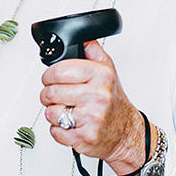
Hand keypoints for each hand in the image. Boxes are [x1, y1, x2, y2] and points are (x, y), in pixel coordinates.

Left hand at [39, 40, 146, 174]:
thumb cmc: (114, 103)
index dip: (49, 75)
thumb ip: (93, 51)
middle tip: (56, 96)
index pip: (59, 70)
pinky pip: (55, 132)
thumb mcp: (109, 71)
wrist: (126, 133)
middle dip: (48, 94)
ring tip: (66, 110)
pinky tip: (71, 125)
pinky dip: (59, 130)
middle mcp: (98, 96)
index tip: (51, 78)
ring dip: (53, 113)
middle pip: (51, 92)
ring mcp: (91, 118)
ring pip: (51, 112)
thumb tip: (82, 37)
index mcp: (101, 75)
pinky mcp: (84, 138)